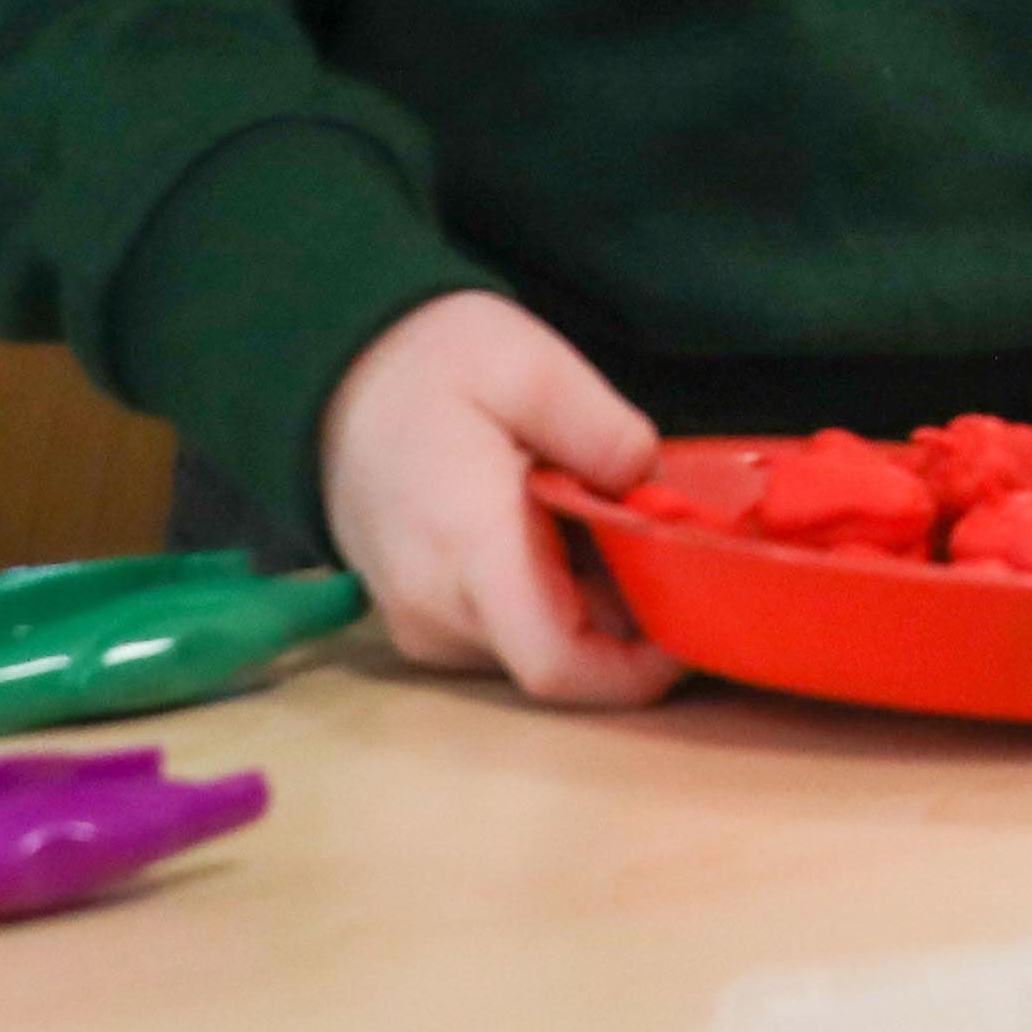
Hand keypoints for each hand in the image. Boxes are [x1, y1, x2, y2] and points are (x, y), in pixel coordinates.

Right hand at [315, 290, 681, 707]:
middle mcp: (439, 607)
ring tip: (619, 519)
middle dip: (635, 618)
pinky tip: (572, 529)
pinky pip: (509, 630)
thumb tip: (651, 486)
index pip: (559, 664)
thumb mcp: (531, 365)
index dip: (641, 667)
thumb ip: (604, 430)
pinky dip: (558, 595)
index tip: (699, 618)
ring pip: (540, 646)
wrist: (333, 375)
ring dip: (598, 602)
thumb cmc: (431, 364)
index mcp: (470, 550)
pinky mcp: (421, 617)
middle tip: (680, 542)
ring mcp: (423, 621)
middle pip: (563, 657)